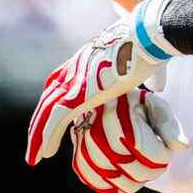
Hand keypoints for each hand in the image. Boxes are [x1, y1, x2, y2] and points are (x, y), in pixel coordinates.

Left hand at [25, 13, 173, 165]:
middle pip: (49, 98)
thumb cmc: (151, 46)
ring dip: (38, 136)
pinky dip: (47, 136)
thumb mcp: (142, 63)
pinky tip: (43, 153)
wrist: (147, 34)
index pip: (59, 83)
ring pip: (47, 111)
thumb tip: (158, 87)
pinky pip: (57, 118)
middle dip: (40, 121)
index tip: (49, 118)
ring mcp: (76, 79)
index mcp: (86, 60)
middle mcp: (75, 68)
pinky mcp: (81, 92)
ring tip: (33, 157)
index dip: (53, 102)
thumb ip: (143, 77)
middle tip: (34, 142)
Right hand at [71, 89, 187, 192]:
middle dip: (153, 168)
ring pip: (124, 186)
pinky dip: (119, 186)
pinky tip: (123, 171)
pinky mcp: (80, 164)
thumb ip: (168, 125)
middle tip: (151, 153)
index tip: (161, 143)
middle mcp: (97, 137)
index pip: (153, 157)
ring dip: (137, 178)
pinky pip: (106, 190)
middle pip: (139, 174)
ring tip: (136, 160)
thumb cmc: (131, 105)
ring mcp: (85, 153)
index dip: (164, 154)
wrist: (98, 102)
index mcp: (118, 120)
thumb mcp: (153, 106)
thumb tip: (182, 146)